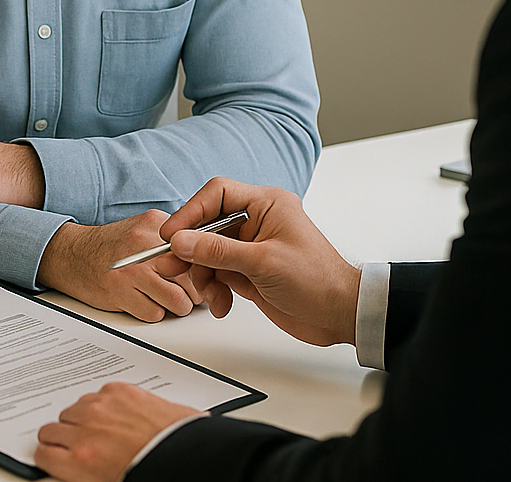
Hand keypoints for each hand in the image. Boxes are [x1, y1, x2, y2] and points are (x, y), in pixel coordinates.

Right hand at [35, 382, 200, 481]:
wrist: (188, 456)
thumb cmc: (154, 473)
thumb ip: (78, 474)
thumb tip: (63, 471)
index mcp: (80, 461)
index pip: (42, 453)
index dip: (49, 456)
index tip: (54, 456)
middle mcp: (85, 430)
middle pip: (51, 429)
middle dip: (62, 438)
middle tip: (76, 445)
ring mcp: (101, 407)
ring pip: (72, 408)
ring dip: (81, 419)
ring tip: (100, 430)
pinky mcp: (119, 390)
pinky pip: (97, 394)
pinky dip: (104, 403)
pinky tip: (118, 415)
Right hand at [37, 212, 199, 322]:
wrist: (71, 254)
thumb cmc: (110, 246)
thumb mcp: (143, 229)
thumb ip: (173, 238)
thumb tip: (204, 257)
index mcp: (155, 225)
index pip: (198, 250)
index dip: (203, 268)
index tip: (201, 276)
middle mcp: (146, 245)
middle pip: (193, 277)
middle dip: (195, 291)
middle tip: (187, 292)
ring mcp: (132, 270)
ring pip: (179, 301)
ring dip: (177, 306)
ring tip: (167, 300)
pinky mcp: (120, 293)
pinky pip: (155, 314)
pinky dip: (154, 313)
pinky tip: (145, 302)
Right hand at [157, 178, 359, 346]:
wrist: (340, 315)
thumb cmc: (318, 281)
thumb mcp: (262, 263)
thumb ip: (217, 251)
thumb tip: (181, 241)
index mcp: (266, 204)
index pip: (216, 195)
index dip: (190, 212)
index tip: (171, 235)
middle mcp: (257, 221)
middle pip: (207, 225)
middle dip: (190, 249)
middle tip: (171, 266)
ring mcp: (251, 247)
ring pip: (208, 253)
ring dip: (202, 275)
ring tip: (208, 295)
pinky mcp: (248, 270)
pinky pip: (217, 273)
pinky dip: (214, 288)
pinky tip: (221, 304)